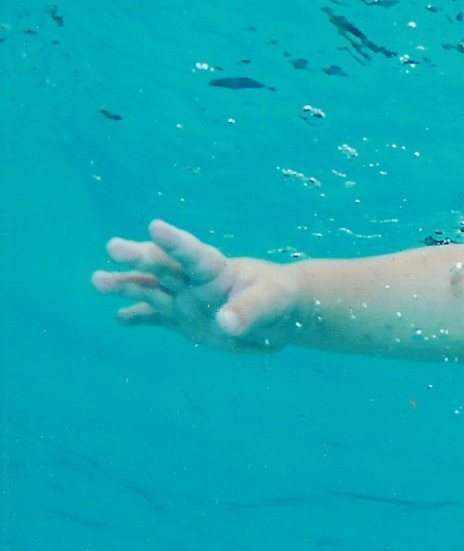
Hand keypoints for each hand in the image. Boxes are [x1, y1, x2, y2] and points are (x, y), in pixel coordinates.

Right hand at [92, 220, 301, 349]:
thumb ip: (248, 311)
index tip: (155, 227)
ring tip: (98, 280)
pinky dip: (138, 318)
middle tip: (113, 246)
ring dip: (125, 286)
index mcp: (217, 269)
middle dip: (139, 257)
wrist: (278, 316)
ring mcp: (185, 300)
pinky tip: (120, 318)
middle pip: (163, 267)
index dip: (175, 241)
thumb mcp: (271, 303)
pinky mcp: (181, 321)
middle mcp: (194, 281)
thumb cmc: (278, 299)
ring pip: (150, 290)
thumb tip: (225, 323)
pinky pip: (155, 317)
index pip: (193, 253)